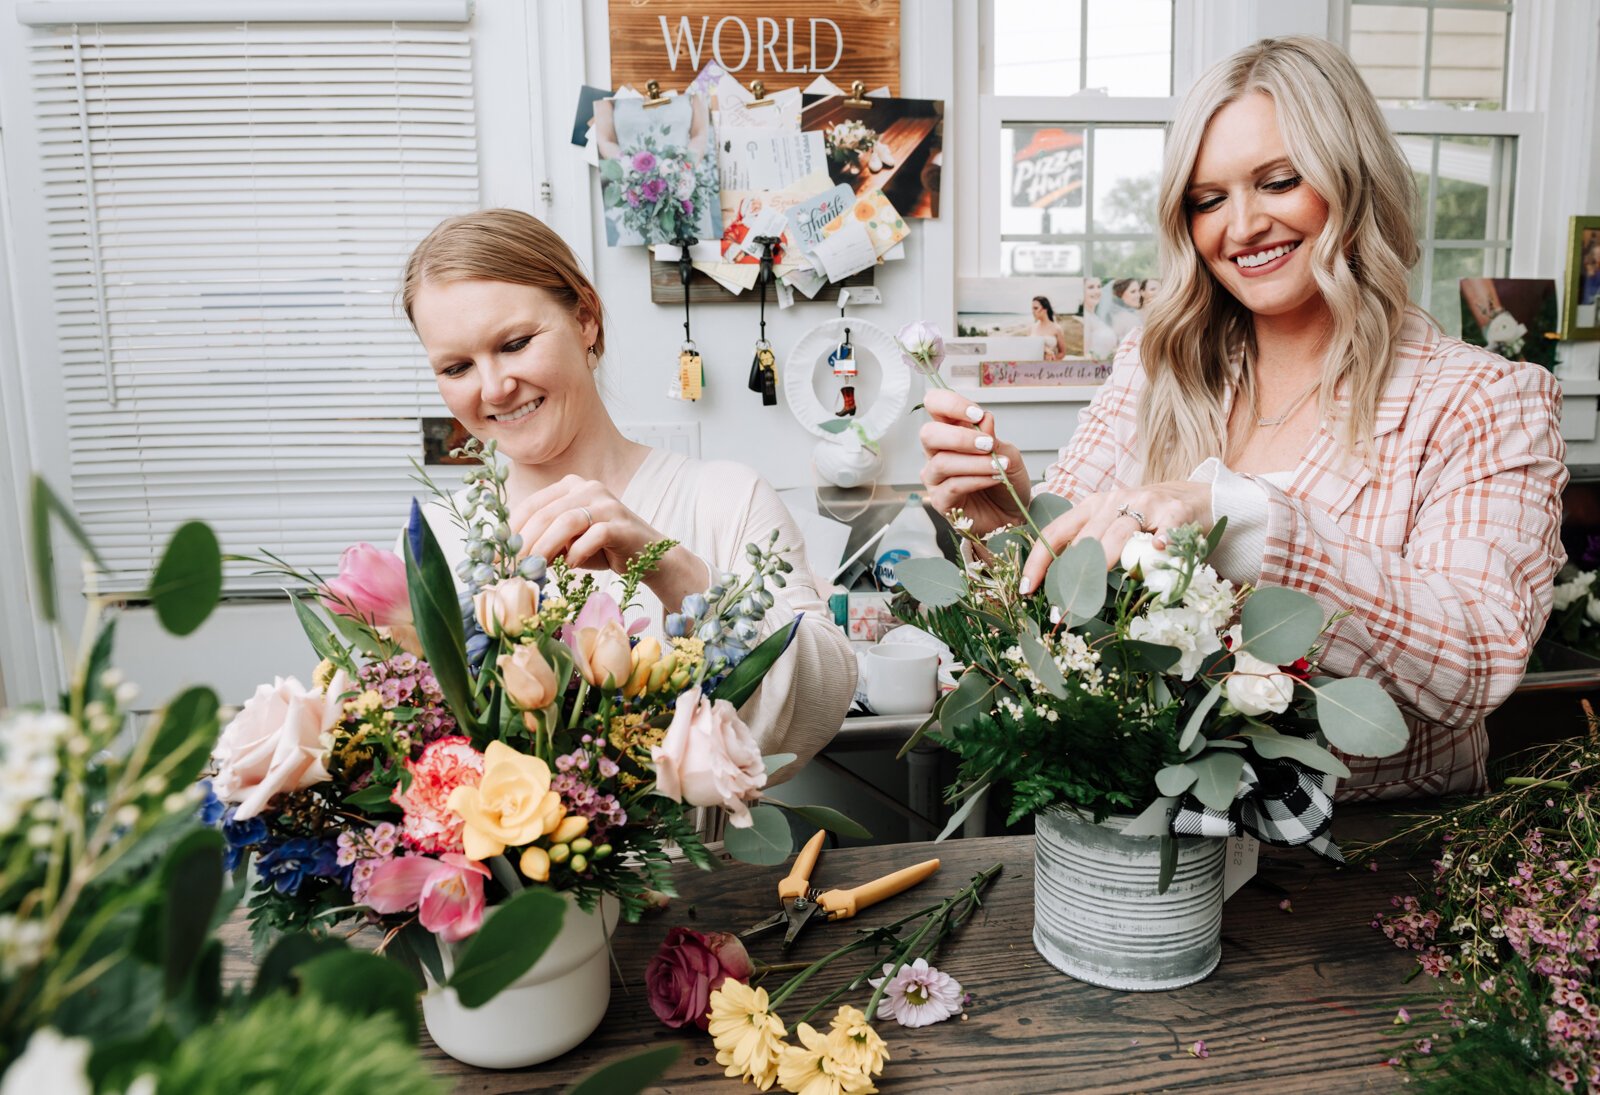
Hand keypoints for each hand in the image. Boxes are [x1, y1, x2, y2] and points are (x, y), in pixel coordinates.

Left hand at [509, 475, 709, 603]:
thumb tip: (510, 556)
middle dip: (524, 542)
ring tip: (534, 569)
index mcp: (570, 487)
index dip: (512, 531)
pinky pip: (593, 536)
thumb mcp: (567, 541)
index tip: (498, 556)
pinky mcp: (621, 523)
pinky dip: (577, 553)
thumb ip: (545, 540)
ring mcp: (606, 503)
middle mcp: (587, 488)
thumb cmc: (602, 549)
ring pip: (566, 521)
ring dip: (546, 547)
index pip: (532, 505)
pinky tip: (568, 567)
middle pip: (545, 513)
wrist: (648, 556)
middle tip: (511, 567)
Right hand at [919, 389, 1030, 534]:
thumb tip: (984, 420)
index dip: (950, 404)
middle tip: (987, 444)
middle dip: (960, 437)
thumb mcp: (1009, 454)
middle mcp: (937, 452)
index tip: (976, 414)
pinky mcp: (940, 501)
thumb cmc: (1007, 480)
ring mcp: (935, 478)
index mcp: (951, 432)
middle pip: (928, 434)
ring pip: (942, 463)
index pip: (935, 405)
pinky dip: (976, 480)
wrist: (1014, 514)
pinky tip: (993, 479)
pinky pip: (952, 486)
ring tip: (999, 467)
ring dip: (974, 463)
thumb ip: (994, 438)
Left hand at [1018, 481, 1211, 594]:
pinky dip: (1161, 540)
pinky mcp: (1174, 511)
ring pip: (1118, 534)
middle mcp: (1114, 501)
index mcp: (1092, 506)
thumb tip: (1061, 585)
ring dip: (1104, 565)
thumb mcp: (1112, 526)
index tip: (1027, 589)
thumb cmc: (1147, 518)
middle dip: (1070, 575)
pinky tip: (1159, 551)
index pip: (1056, 532)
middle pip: (1086, 538)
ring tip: (1092, 594)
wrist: (1194, 497)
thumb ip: (1090, 547)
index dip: (1039, 561)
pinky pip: (1165, 528)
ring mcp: (1145, 504)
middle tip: (1062, 607)